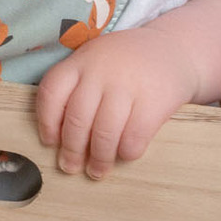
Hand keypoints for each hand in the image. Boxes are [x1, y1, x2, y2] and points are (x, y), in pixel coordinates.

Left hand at [34, 23, 198, 177]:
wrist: (175, 49)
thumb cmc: (127, 63)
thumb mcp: (96, 60)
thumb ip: (77, 86)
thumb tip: (60, 136)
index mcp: (81, 61)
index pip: (51, 93)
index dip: (46, 123)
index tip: (50, 142)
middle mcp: (101, 72)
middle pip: (77, 120)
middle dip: (71, 151)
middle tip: (70, 167)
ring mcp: (128, 87)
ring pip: (103, 134)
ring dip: (98, 159)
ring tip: (97, 171)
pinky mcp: (154, 103)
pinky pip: (132, 140)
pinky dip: (125, 153)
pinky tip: (124, 154)